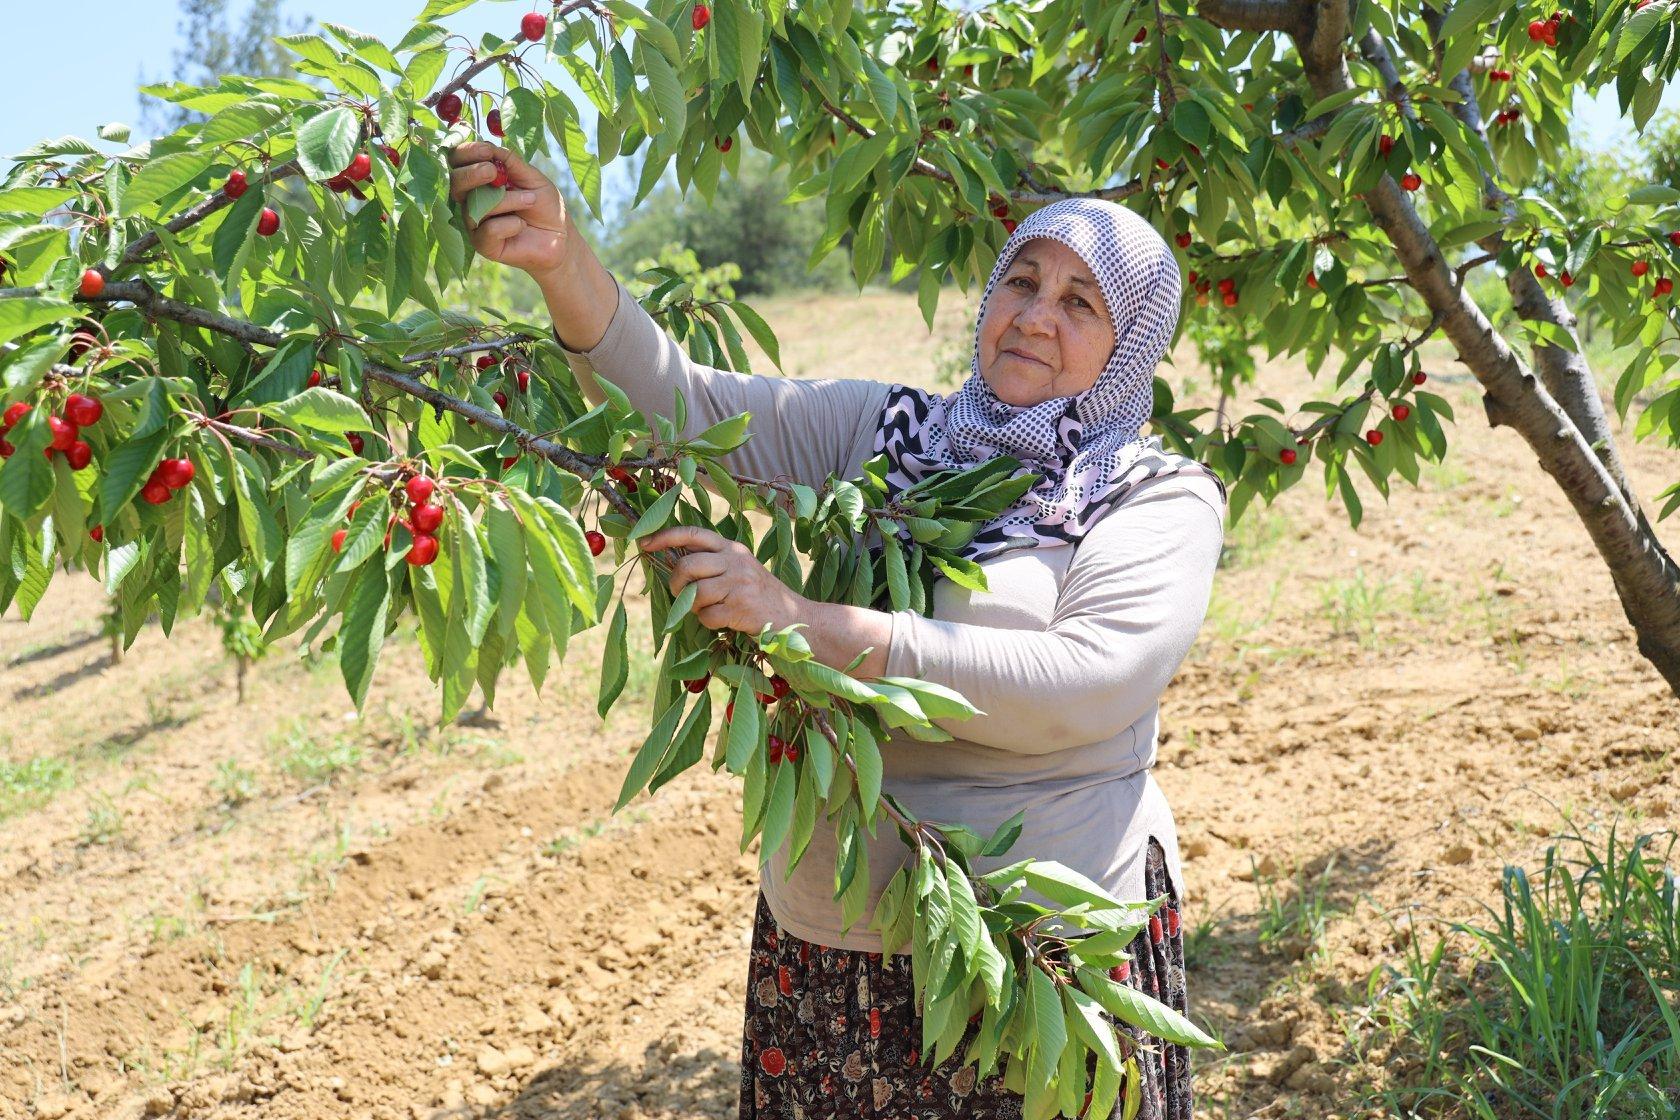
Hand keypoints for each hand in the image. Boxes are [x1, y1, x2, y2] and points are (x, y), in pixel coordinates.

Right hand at [446, 141, 573, 280]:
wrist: (560, 237)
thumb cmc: (544, 204)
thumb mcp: (531, 177)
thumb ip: (510, 162)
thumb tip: (488, 146)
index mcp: (480, 180)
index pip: (459, 162)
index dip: (466, 153)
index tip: (486, 150)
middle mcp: (472, 200)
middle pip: (455, 183)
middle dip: (471, 174)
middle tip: (492, 171)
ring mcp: (475, 223)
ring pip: (477, 207)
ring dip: (507, 200)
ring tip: (530, 199)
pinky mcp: (484, 244)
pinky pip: (488, 230)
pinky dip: (509, 224)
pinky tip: (522, 225)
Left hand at [636, 525, 805, 636]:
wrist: (794, 616)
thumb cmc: (759, 594)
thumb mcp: (740, 568)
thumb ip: (713, 562)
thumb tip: (673, 561)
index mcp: (732, 548)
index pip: (693, 533)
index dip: (665, 536)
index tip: (644, 543)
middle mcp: (736, 561)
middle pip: (686, 565)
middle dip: (676, 583)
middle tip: (680, 594)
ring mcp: (739, 584)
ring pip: (694, 593)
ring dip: (693, 607)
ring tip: (706, 609)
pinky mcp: (741, 607)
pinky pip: (707, 616)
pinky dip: (708, 622)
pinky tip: (723, 621)